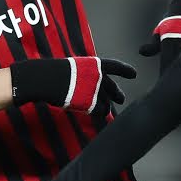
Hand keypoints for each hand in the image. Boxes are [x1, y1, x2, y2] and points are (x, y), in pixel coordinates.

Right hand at [9, 56, 135, 113]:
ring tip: (106, 112)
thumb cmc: (54, 73)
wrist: (45, 79)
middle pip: (112, 88)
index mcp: (95, 64)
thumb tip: (93, 84)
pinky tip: (99, 116)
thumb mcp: (74, 68)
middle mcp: (99, 76)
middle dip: (118, 94)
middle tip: (121, 99)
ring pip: (107, 103)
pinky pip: (99, 111)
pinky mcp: (90, 103)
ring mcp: (95, 90)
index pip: (116, 66)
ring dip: (107, 108)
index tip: (134, 74)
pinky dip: (100, 114)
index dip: (126, 70)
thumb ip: (87, 75)